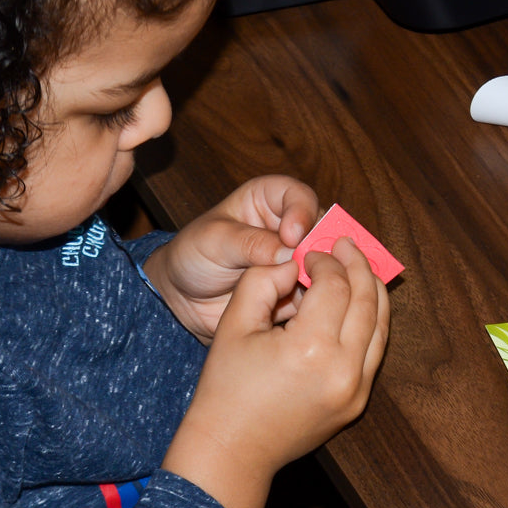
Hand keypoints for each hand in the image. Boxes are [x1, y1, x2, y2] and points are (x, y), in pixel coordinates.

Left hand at [143, 175, 318, 342]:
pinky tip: (296, 312)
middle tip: (306, 270)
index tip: (292, 236)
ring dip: (317, 281)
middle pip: (322, 232)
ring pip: (325, 266)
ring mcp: (295, 262)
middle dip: (317, 251)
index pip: (298, 196)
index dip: (302, 213)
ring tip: (299, 295)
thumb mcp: (214, 242)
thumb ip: (250, 243)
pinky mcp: (296, 290)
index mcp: (268, 200)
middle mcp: (288, 228)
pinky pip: (315, 296)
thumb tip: (289, 253)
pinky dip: (311, 304)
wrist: (183, 299)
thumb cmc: (192, 256)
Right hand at [162, 237, 389, 507]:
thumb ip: (263, 280)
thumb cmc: (226, 388)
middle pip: (368, 301)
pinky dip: (372, 323)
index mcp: (309, 348)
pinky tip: (360, 305)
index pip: (336, 285)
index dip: (326, 261)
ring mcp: (356, 390)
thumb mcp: (234, 324)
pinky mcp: (358, 403)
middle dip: (359, 266)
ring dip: (374, 292)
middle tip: (348, 245)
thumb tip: (296, 260)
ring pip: (381, 326)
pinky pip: (375, 353)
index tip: (311, 253)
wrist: (234, 450)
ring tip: (360, 268)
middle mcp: (343, 370)